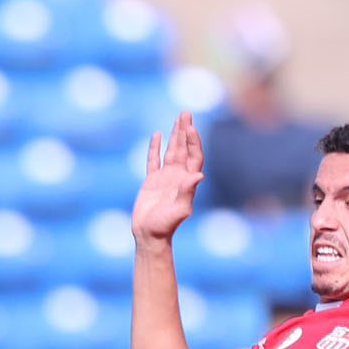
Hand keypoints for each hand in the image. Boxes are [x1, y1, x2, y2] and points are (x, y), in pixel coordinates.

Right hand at [129, 113, 203, 243]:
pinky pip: (154, 160)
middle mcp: (178, 177)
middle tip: (186, 113)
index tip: (191, 127)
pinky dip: (156, 147)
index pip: (194, 156)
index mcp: (187, 182)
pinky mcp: (152, 181)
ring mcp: (165, 178)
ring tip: (178, 118)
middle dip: (185, 131)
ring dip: (175, 135)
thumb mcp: (179, 209)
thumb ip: (187, 192)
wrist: (149, 235)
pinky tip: (157, 135)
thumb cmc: (165, 225)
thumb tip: (199, 175)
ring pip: (171, 151)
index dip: (194, 141)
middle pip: (184, 149)